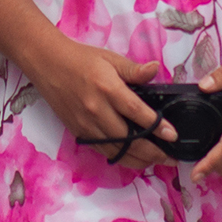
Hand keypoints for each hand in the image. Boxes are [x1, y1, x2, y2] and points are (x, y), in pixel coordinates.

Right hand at [22, 38, 177, 171]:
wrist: (48, 65)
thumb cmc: (82, 59)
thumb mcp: (111, 59)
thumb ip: (134, 70)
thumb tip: (155, 69)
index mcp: (108, 88)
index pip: (137, 112)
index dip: (157, 126)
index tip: (172, 135)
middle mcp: (97, 110)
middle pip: (129, 139)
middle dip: (152, 152)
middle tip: (170, 157)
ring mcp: (86, 124)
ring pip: (116, 151)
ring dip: (138, 160)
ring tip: (157, 161)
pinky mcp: (79, 132)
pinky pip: (103, 151)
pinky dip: (121, 157)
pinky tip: (135, 159)